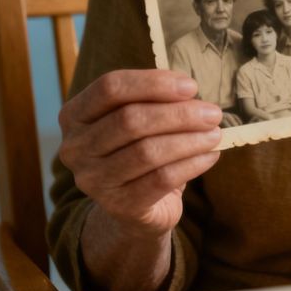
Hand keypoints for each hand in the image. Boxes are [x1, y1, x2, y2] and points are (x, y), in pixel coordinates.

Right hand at [58, 69, 221, 238]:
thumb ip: (155, 100)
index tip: (191, 86)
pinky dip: (192, 164)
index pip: (110, 87)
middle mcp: (75, 148)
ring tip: (215, 133)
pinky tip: (210, 155)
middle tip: (213, 113)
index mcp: (75, 115)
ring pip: (147, 151)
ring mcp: (93, 180)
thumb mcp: (139, 117)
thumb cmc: (138, 147)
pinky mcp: (118, 206)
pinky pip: (161, 179)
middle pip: (130, 120)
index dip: (153, 83)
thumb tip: (189, 92)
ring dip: (189, 139)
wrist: (133, 206)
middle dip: (179, 114)